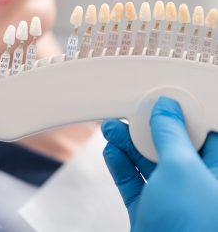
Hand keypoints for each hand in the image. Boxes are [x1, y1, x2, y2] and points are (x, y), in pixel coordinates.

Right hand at [101, 97, 217, 231]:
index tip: (159, 101)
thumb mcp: (182, 169)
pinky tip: (112, 151)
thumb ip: (171, 134)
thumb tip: (166, 108)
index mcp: (216, 171)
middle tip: (128, 114)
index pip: (201, 131)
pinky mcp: (150, 210)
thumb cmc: (196, 228)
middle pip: (168, 144)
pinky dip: (121, 164)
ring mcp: (171, 198)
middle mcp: (197, 183)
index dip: (179, 113)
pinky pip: (133, 180)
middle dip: (145, 128)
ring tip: (111, 128)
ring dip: (127, 143)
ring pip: (147, 161)